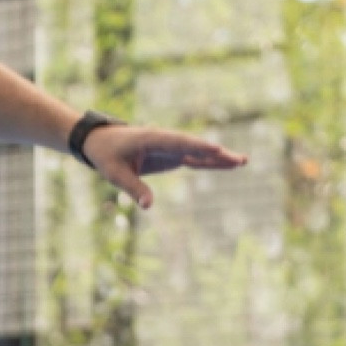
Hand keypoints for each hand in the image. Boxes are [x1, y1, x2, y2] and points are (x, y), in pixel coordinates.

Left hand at [84, 124, 246, 209]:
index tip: (215, 149)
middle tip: (239, 159)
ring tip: (243, 161)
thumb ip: (133, 188)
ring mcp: (172, 148)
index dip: (196, 146)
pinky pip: (195, 160)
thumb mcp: (115, 174)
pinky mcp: (173, 156)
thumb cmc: (107, 155)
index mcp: (152, 139)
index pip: (178, 143)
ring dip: (220, 158)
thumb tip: (148, 206)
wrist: (101, 142)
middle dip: (217, 153)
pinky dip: (210, 163)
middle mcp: (166, 141)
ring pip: (199, 153)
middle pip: (195, 147)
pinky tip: (228, 165)